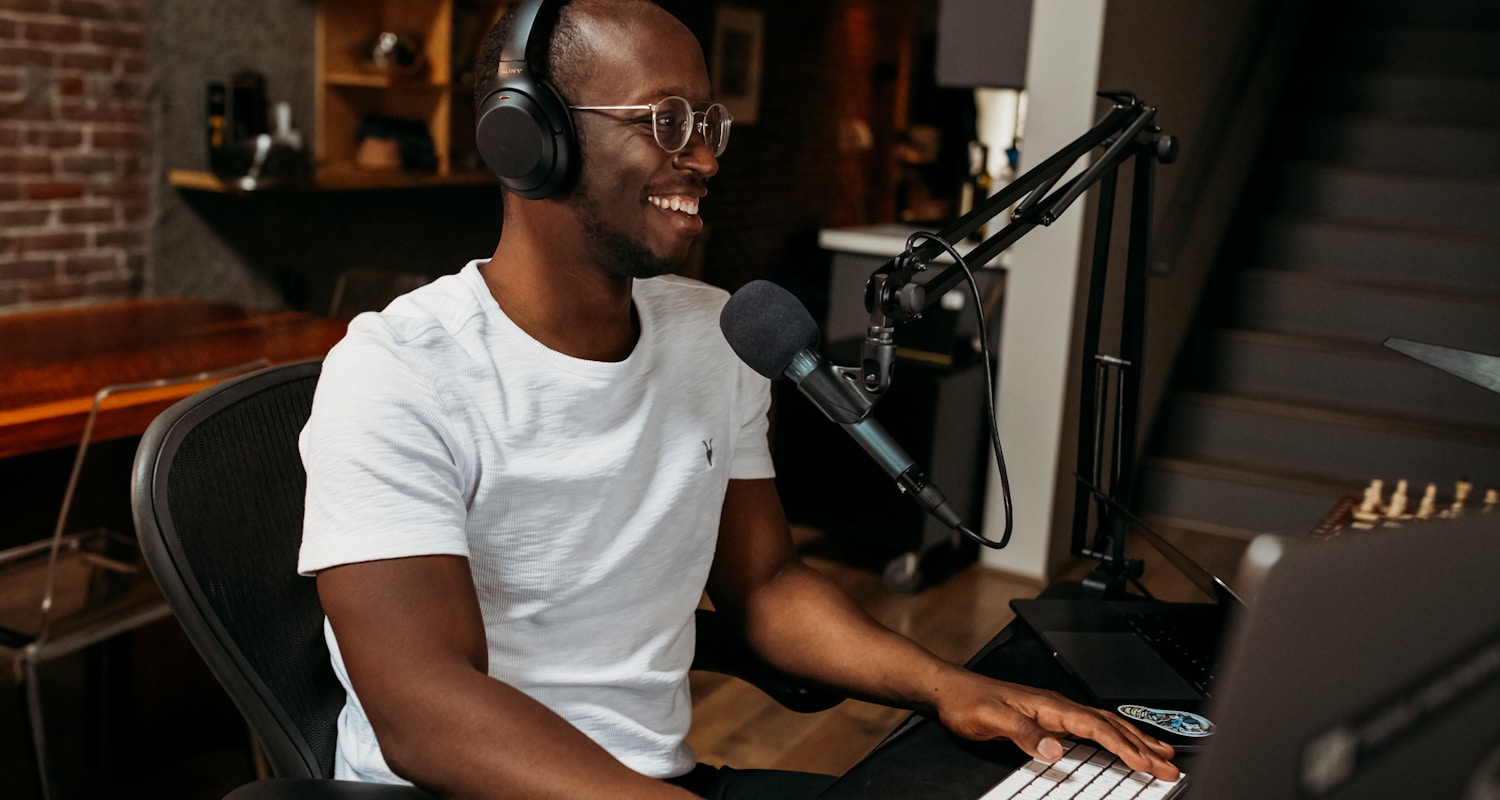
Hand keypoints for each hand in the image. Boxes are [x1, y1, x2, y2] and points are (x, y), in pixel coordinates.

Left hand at [933, 672, 1179, 780]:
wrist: (949, 690)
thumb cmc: (968, 702)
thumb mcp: (993, 719)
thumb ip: (1025, 734)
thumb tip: (1057, 751)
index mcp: (1050, 706)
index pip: (1097, 728)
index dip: (1126, 747)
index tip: (1149, 765)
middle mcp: (1057, 707)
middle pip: (1110, 726)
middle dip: (1143, 746)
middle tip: (1170, 767)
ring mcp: (1055, 712)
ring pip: (1105, 725)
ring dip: (1135, 740)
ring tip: (1161, 754)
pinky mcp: (1048, 719)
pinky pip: (1092, 728)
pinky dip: (1114, 737)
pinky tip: (1121, 743)